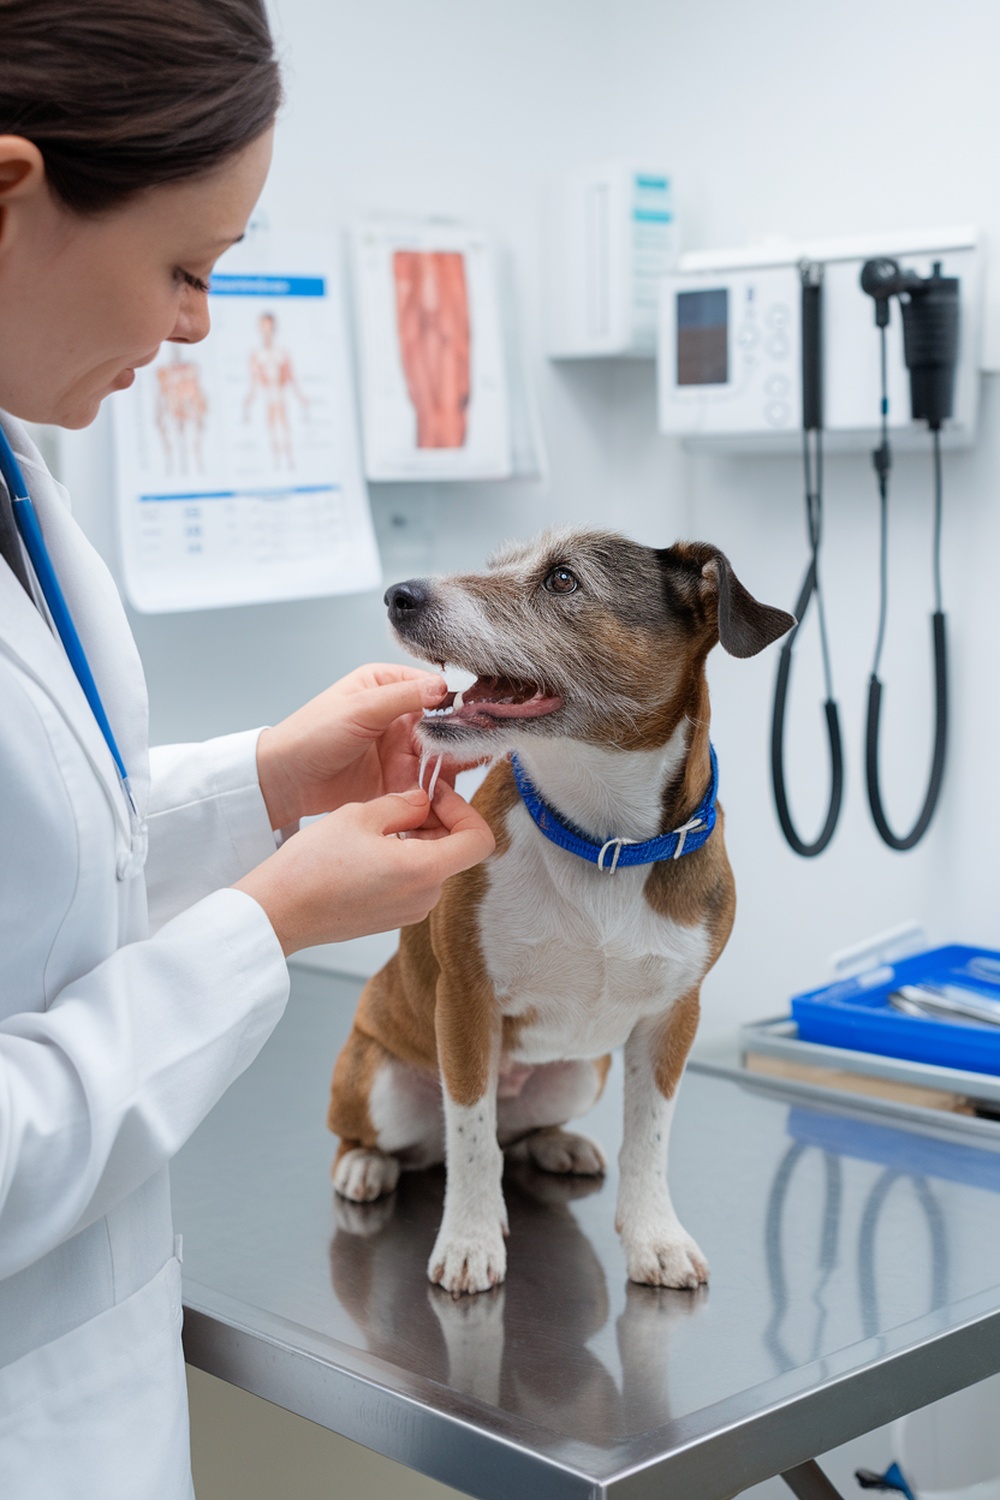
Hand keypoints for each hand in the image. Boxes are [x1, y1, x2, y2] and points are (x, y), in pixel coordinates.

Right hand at [233, 782, 494, 955]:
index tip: (434, 796)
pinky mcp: (392, 918)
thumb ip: (403, 803)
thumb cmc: (313, 866)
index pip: (480, 840)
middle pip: (455, 851)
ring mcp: (410, 912)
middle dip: (437, 821)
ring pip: (433, 865)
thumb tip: (423, 800)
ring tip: (379, 823)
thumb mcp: (360, 815)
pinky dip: (403, 859)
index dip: (463, 810)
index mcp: (425, 870)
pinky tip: (369, 847)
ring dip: (417, 839)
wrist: (279, 911)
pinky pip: (413, 882)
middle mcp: (426, 898)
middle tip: (404, 801)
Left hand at [256, 663, 473, 830]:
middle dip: (457, 739)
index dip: (454, 703)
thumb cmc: (310, 735)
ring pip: (440, 756)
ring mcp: (399, 749)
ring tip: (464, 773)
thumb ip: (402, 696)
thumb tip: (443, 686)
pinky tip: (449, 796)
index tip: (475, 717)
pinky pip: (428, 784)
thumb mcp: (359, 708)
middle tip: (476, 751)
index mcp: (386, 685)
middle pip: (442, 725)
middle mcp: (398, 716)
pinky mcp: (398, 781)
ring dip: (451, 767)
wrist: (284, 782)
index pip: (433, 689)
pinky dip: (439, 790)